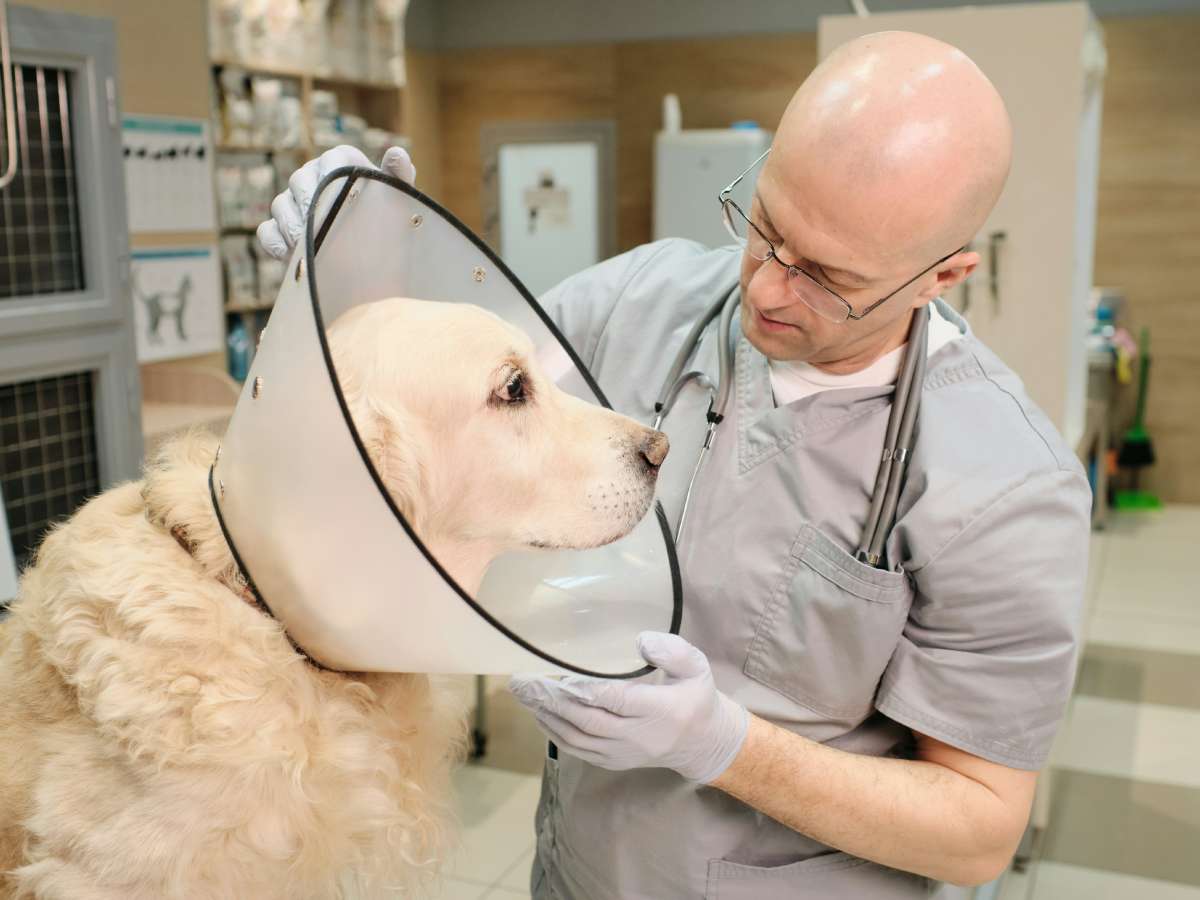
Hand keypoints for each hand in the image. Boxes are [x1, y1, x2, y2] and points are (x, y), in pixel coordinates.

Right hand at [256, 144, 416, 260]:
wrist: (374, 251)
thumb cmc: (388, 216)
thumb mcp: (397, 198)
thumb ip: (399, 176)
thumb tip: (397, 154)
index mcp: (341, 162)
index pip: (332, 161)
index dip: (334, 177)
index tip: (342, 197)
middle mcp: (313, 175)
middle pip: (299, 180)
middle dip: (308, 205)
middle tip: (317, 226)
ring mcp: (293, 201)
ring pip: (281, 204)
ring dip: (291, 226)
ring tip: (306, 245)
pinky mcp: (280, 228)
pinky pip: (267, 230)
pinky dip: (274, 242)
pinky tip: (288, 256)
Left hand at [509, 632, 748, 783]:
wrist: (702, 744)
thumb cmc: (695, 697)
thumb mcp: (697, 668)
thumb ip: (673, 651)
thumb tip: (640, 640)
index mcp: (659, 711)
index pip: (615, 700)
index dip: (584, 689)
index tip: (556, 675)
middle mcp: (638, 736)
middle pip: (588, 719)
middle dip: (552, 700)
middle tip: (524, 681)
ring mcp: (623, 753)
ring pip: (578, 737)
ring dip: (547, 716)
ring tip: (524, 695)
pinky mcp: (613, 761)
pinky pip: (579, 750)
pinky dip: (555, 733)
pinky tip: (540, 715)